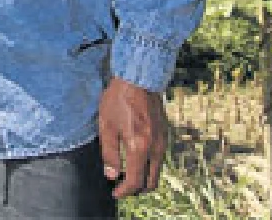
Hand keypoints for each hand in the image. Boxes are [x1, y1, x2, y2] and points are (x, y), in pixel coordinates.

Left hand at [98, 77, 168, 197]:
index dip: (124, 191)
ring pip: (157, 171)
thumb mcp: (106, 126)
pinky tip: (136, 158)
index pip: (135, 181)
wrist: (139, 79)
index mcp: (139, 148)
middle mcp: (155, 149)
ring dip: (144, 177)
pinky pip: (159, 159)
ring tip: (127, 173)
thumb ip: (108, 153)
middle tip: (122, 186)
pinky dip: (149, 165)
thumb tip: (111, 175)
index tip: (115, 192)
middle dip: (137, 189)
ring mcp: (163, 142)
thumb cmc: (118, 101)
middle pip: (151, 182)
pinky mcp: (165, 135)